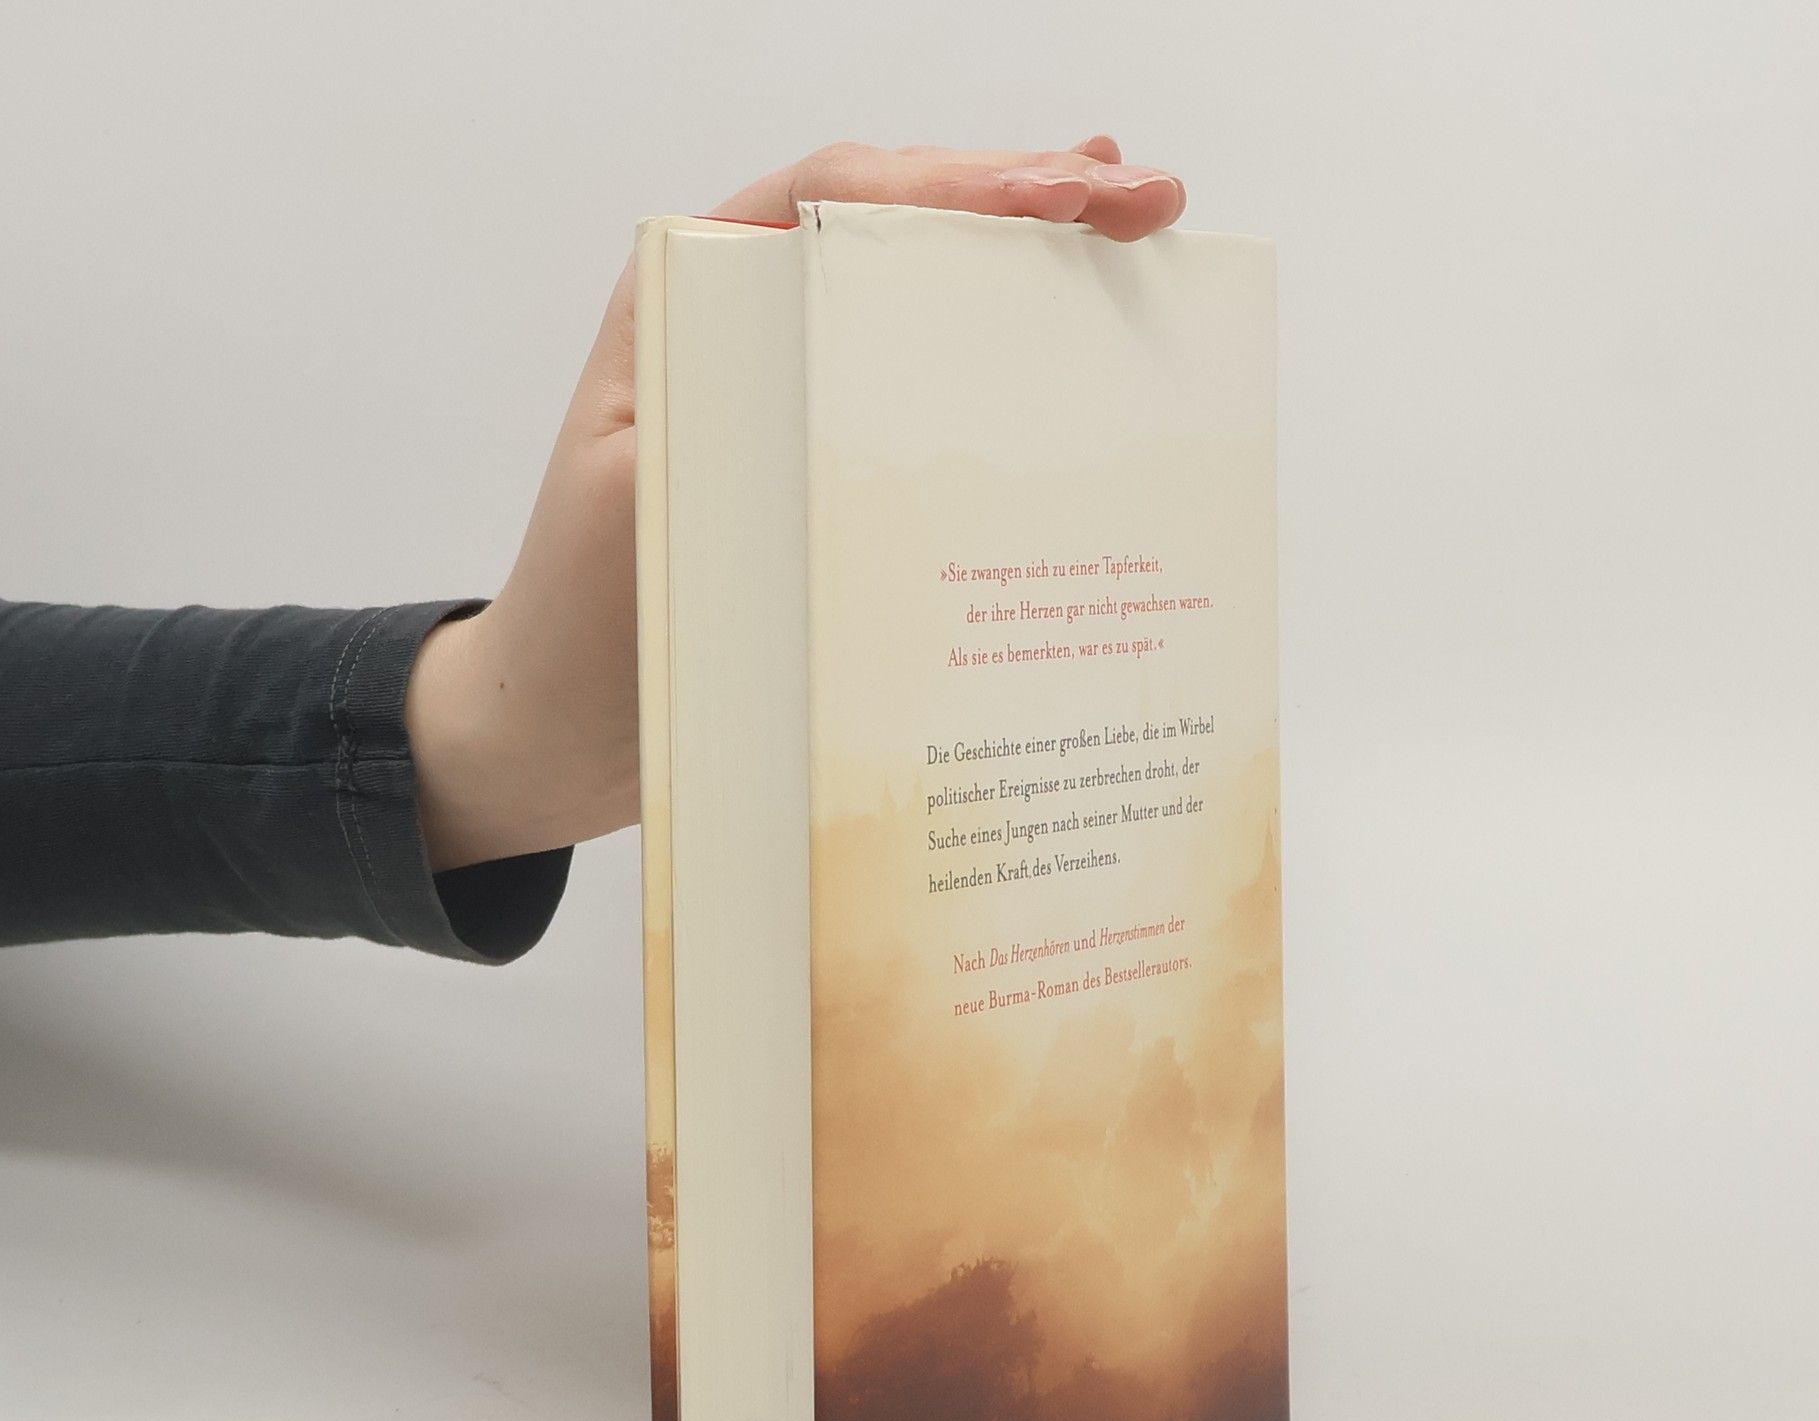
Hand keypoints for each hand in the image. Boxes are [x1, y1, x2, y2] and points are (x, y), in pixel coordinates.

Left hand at [406, 137, 1187, 870]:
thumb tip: (852, 360)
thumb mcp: (641, 511)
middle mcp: (739, 317)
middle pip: (894, 219)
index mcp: (687, 299)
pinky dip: (994, 340)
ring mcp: (783, 378)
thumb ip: (728, 419)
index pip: (840, 200)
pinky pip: (914, 373)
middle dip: (1025, 195)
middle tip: (1144, 197)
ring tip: (1124, 215)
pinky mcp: (814, 447)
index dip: (966, 185)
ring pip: (913, 279)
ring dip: (1022, 248)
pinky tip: (1061, 313)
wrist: (558, 720)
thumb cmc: (583, 624)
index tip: (1076, 195)